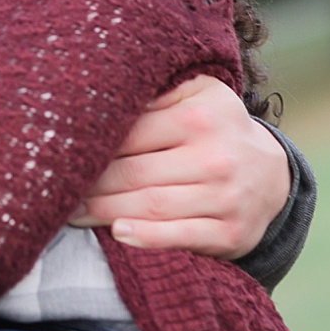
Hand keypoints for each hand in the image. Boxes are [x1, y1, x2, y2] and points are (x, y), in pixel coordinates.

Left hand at [70, 75, 290, 258]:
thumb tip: (99, 96)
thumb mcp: (198, 95)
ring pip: (150, 206)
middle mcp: (215, 155)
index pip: (130, 133)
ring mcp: (225, 197)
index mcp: (200, 116)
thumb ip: (157, 93)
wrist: (273, 176)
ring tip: (70, 213)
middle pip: (133, 173)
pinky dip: (146, 237)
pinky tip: (118, 233)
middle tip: (56, 190)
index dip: (91, 147)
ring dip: (104, 212)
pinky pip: (181, 237)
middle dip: (89, 185)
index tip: (60, 156)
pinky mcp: (232, 233)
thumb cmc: (217, 130)